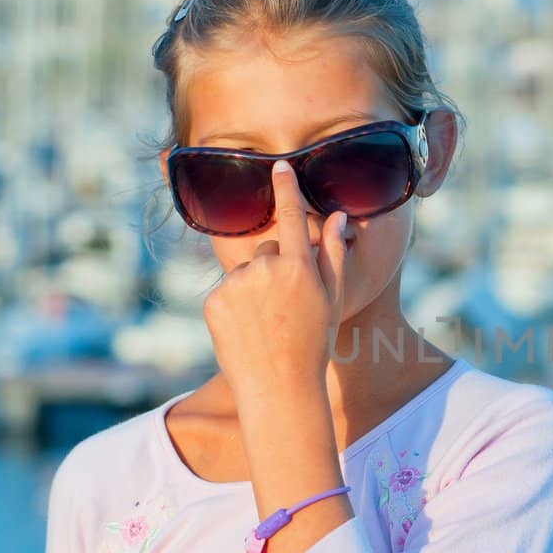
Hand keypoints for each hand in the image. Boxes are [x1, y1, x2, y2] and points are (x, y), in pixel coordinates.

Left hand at [202, 162, 348, 407]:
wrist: (279, 387)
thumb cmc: (313, 344)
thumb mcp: (332, 299)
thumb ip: (333, 254)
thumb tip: (338, 217)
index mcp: (298, 267)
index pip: (291, 215)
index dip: (286, 188)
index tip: (279, 166)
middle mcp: (265, 270)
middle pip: (268, 249)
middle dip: (276, 267)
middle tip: (287, 306)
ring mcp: (236, 285)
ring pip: (246, 272)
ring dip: (254, 288)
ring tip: (267, 322)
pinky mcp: (214, 301)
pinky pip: (226, 291)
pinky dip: (235, 305)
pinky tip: (249, 329)